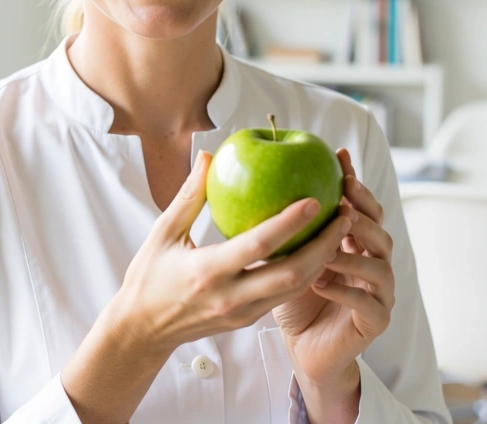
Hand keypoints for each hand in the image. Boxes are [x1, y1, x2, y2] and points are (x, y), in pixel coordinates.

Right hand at [108, 150, 352, 353]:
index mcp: (208, 272)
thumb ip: (189, 195)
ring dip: (323, 259)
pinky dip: (307, 272)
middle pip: (291, 273)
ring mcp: (242, 313)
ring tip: (340, 229)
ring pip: (295, 288)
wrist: (142, 330)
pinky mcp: (248, 321)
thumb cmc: (149, 277)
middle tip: (344, 215)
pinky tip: (319, 249)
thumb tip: (208, 156)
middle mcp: (230, 297)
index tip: (315, 199)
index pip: (258, 246)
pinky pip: (285, 295)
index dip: (290, 223)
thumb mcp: (163, 233)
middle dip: (324, 245)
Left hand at [273, 148, 394, 416]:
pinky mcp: (375, 321)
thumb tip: (250, 180)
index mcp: (355, 244)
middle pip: (380, 232)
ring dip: (354, 254)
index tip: (338, 159)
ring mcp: (379, 293)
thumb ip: (279, 223)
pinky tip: (322, 283)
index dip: (356, 184)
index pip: (364, 208)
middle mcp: (372, 264)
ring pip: (379, 266)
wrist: (303, 346)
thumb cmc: (288, 297)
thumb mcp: (279, 254)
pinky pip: (368, 303)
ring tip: (328, 246)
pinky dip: (346, 291)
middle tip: (340, 202)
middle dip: (363, 213)